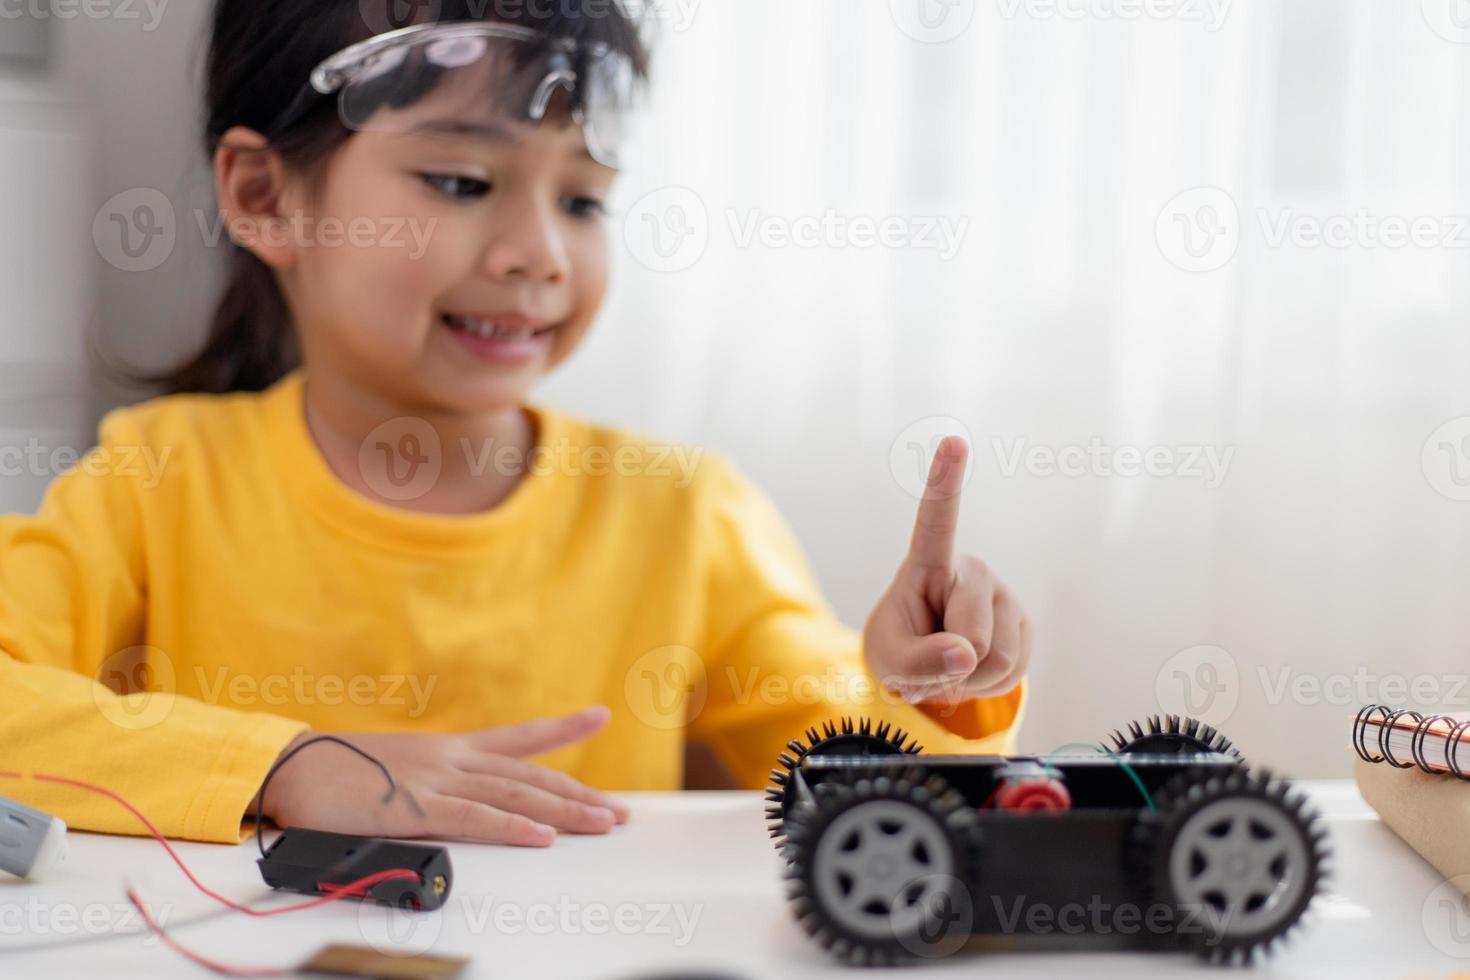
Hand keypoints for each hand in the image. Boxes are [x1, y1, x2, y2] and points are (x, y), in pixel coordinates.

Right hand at [256, 705, 629, 846]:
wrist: (289, 768)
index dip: (562, 729)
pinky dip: (513, 827)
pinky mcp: (415, 807)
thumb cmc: (335, 775)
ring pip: (515, 795)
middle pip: (530, 776)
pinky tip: (543, 837)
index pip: (518, 737)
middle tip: (620, 811)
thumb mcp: (396, 774)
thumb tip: (459, 811)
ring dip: (565, 812)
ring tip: (604, 823)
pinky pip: (474, 819)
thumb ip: (432, 790)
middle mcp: (451, 760)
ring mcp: (436, 781)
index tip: (599, 715)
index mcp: (448, 751)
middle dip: (580, 794)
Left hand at [863, 436, 1031, 703]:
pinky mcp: (1025, 623)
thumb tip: (965, 657)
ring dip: (969, 682)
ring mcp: (1005, 596)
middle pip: (971, 640)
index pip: (937, 521)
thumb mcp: (889, 661)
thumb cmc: (898, 647)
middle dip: (949, 668)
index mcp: (929, 564)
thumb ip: (916, 662)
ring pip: (995, 661)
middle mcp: (973, 571)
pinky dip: (988, 686)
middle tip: (931, 663)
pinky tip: (974, 672)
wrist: (926, 667)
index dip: (946, 482)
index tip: (953, 440)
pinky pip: (1013, 673)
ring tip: (951, 666)